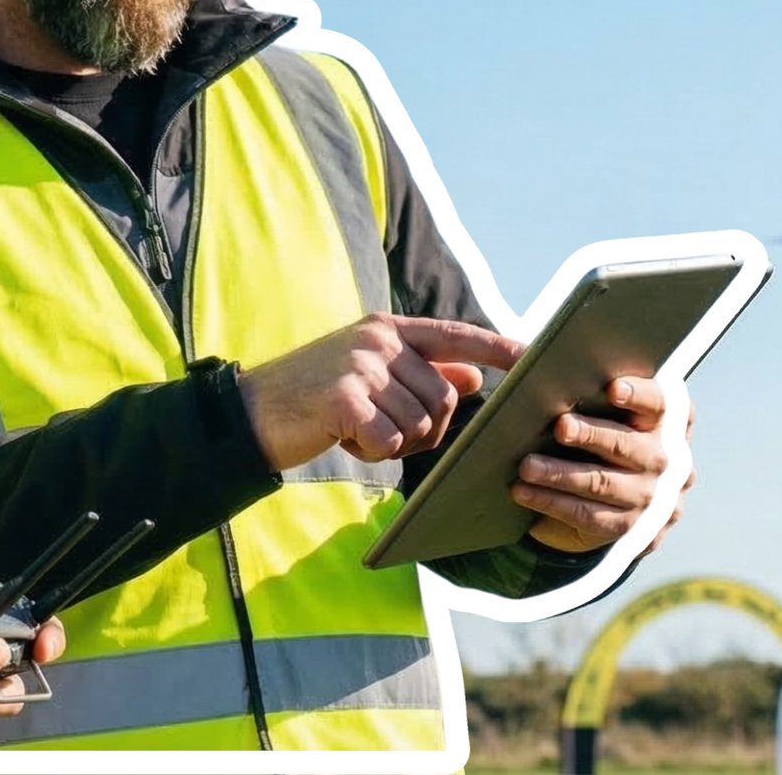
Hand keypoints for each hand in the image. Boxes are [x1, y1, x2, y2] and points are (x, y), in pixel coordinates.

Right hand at [238, 314, 524, 467]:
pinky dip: (373, 452)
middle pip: (444, 399)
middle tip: (380, 430)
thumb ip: (422, 373)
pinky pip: (391, 441)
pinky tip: (344, 439)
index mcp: (386, 329)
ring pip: (420, 425)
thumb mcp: (367, 375)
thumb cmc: (311, 397)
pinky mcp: (346, 399)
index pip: (455, 336)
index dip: (496, 348)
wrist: (249, 413)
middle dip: (424, 430)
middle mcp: (377, 340)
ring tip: (356, 431)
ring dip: (394, 443)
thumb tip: (475, 377)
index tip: (531, 356)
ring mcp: (360, 367)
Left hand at [513, 375, 694, 553]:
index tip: (611, 388)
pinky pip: (587, 514)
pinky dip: (552, 502)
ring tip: (527, 466)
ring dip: (560, 474)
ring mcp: (648, 496)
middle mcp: (662, 458)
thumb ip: (585, 390)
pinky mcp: (626, 526)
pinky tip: (523, 492)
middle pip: (626, 444)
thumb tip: (535, 369)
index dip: (638, 395)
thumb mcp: (600, 411)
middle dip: (591, 434)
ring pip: (602, 482)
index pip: (658, 403)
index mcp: (663, 421)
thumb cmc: (595, 435)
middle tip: (561, 427)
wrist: (608, 499)